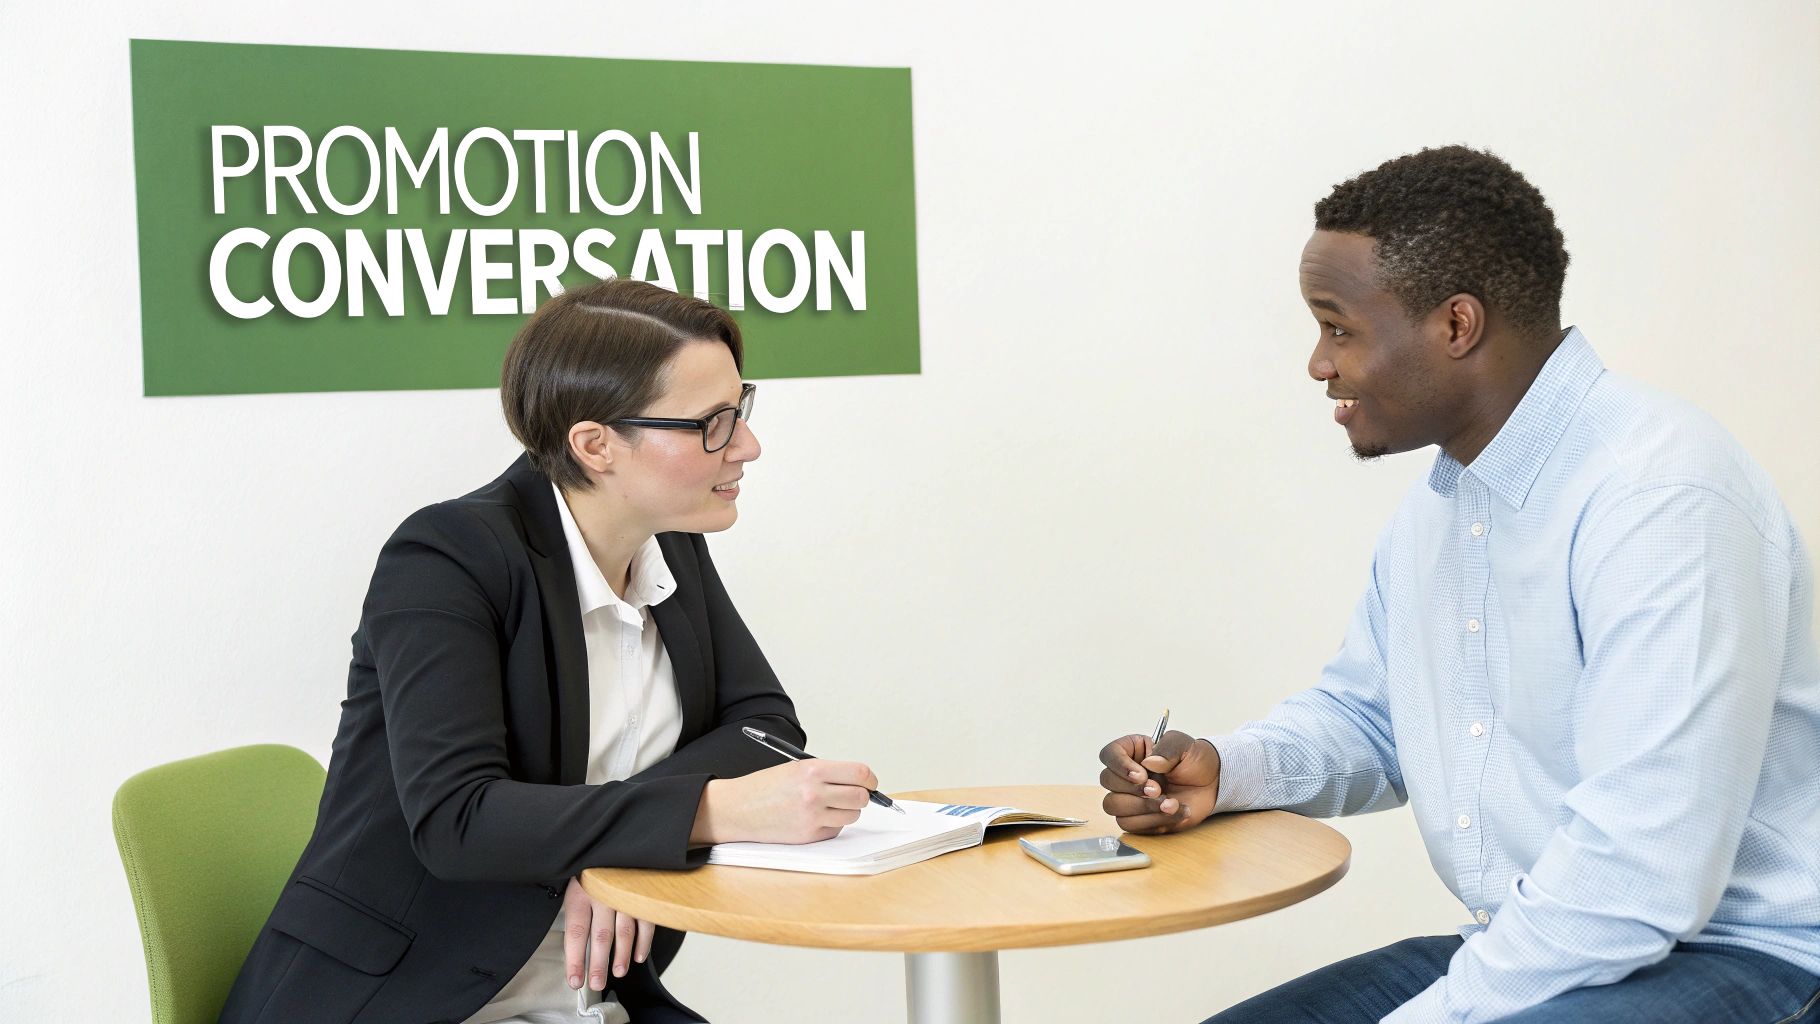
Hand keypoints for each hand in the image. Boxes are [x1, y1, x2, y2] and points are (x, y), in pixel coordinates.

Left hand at [562, 876, 652, 991]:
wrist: (615, 836)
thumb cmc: (592, 865)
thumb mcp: (575, 880)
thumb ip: (576, 908)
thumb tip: (574, 943)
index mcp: (581, 892)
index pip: (576, 932)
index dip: (575, 959)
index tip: (574, 980)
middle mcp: (603, 894)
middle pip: (601, 936)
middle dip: (598, 964)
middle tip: (596, 983)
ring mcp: (626, 893)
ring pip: (624, 931)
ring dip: (622, 955)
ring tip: (618, 972)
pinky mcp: (644, 892)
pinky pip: (645, 921)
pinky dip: (643, 942)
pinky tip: (639, 957)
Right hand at [690, 758, 877, 845]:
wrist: (737, 808)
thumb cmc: (765, 787)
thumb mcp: (796, 768)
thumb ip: (828, 773)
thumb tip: (860, 781)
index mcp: (812, 770)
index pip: (860, 773)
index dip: (869, 779)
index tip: (869, 782)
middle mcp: (814, 793)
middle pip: (861, 797)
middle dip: (861, 796)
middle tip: (852, 794)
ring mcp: (812, 817)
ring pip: (852, 815)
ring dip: (847, 811)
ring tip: (829, 806)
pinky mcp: (808, 836)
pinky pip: (836, 830)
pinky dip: (832, 825)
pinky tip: (814, 818)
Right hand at [1097, 730, 1220, 833]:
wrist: (1212, 785)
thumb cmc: (1195, 761)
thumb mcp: (1184, 745)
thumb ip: (1167, 748)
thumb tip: (1149, 763)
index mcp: (1132, 751)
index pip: (1109, 755)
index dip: (1119, 765)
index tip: (1141, 774)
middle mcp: (1126, 775)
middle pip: (1108, 782)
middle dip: (1134, 789)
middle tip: (1159, 789)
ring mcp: (1130, 797)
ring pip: (1114, 806)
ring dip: (1144, 808)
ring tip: (1171, 804)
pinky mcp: (1139, 818)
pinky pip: (1131, 826)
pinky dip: (1155, 821)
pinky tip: (1175, 812)